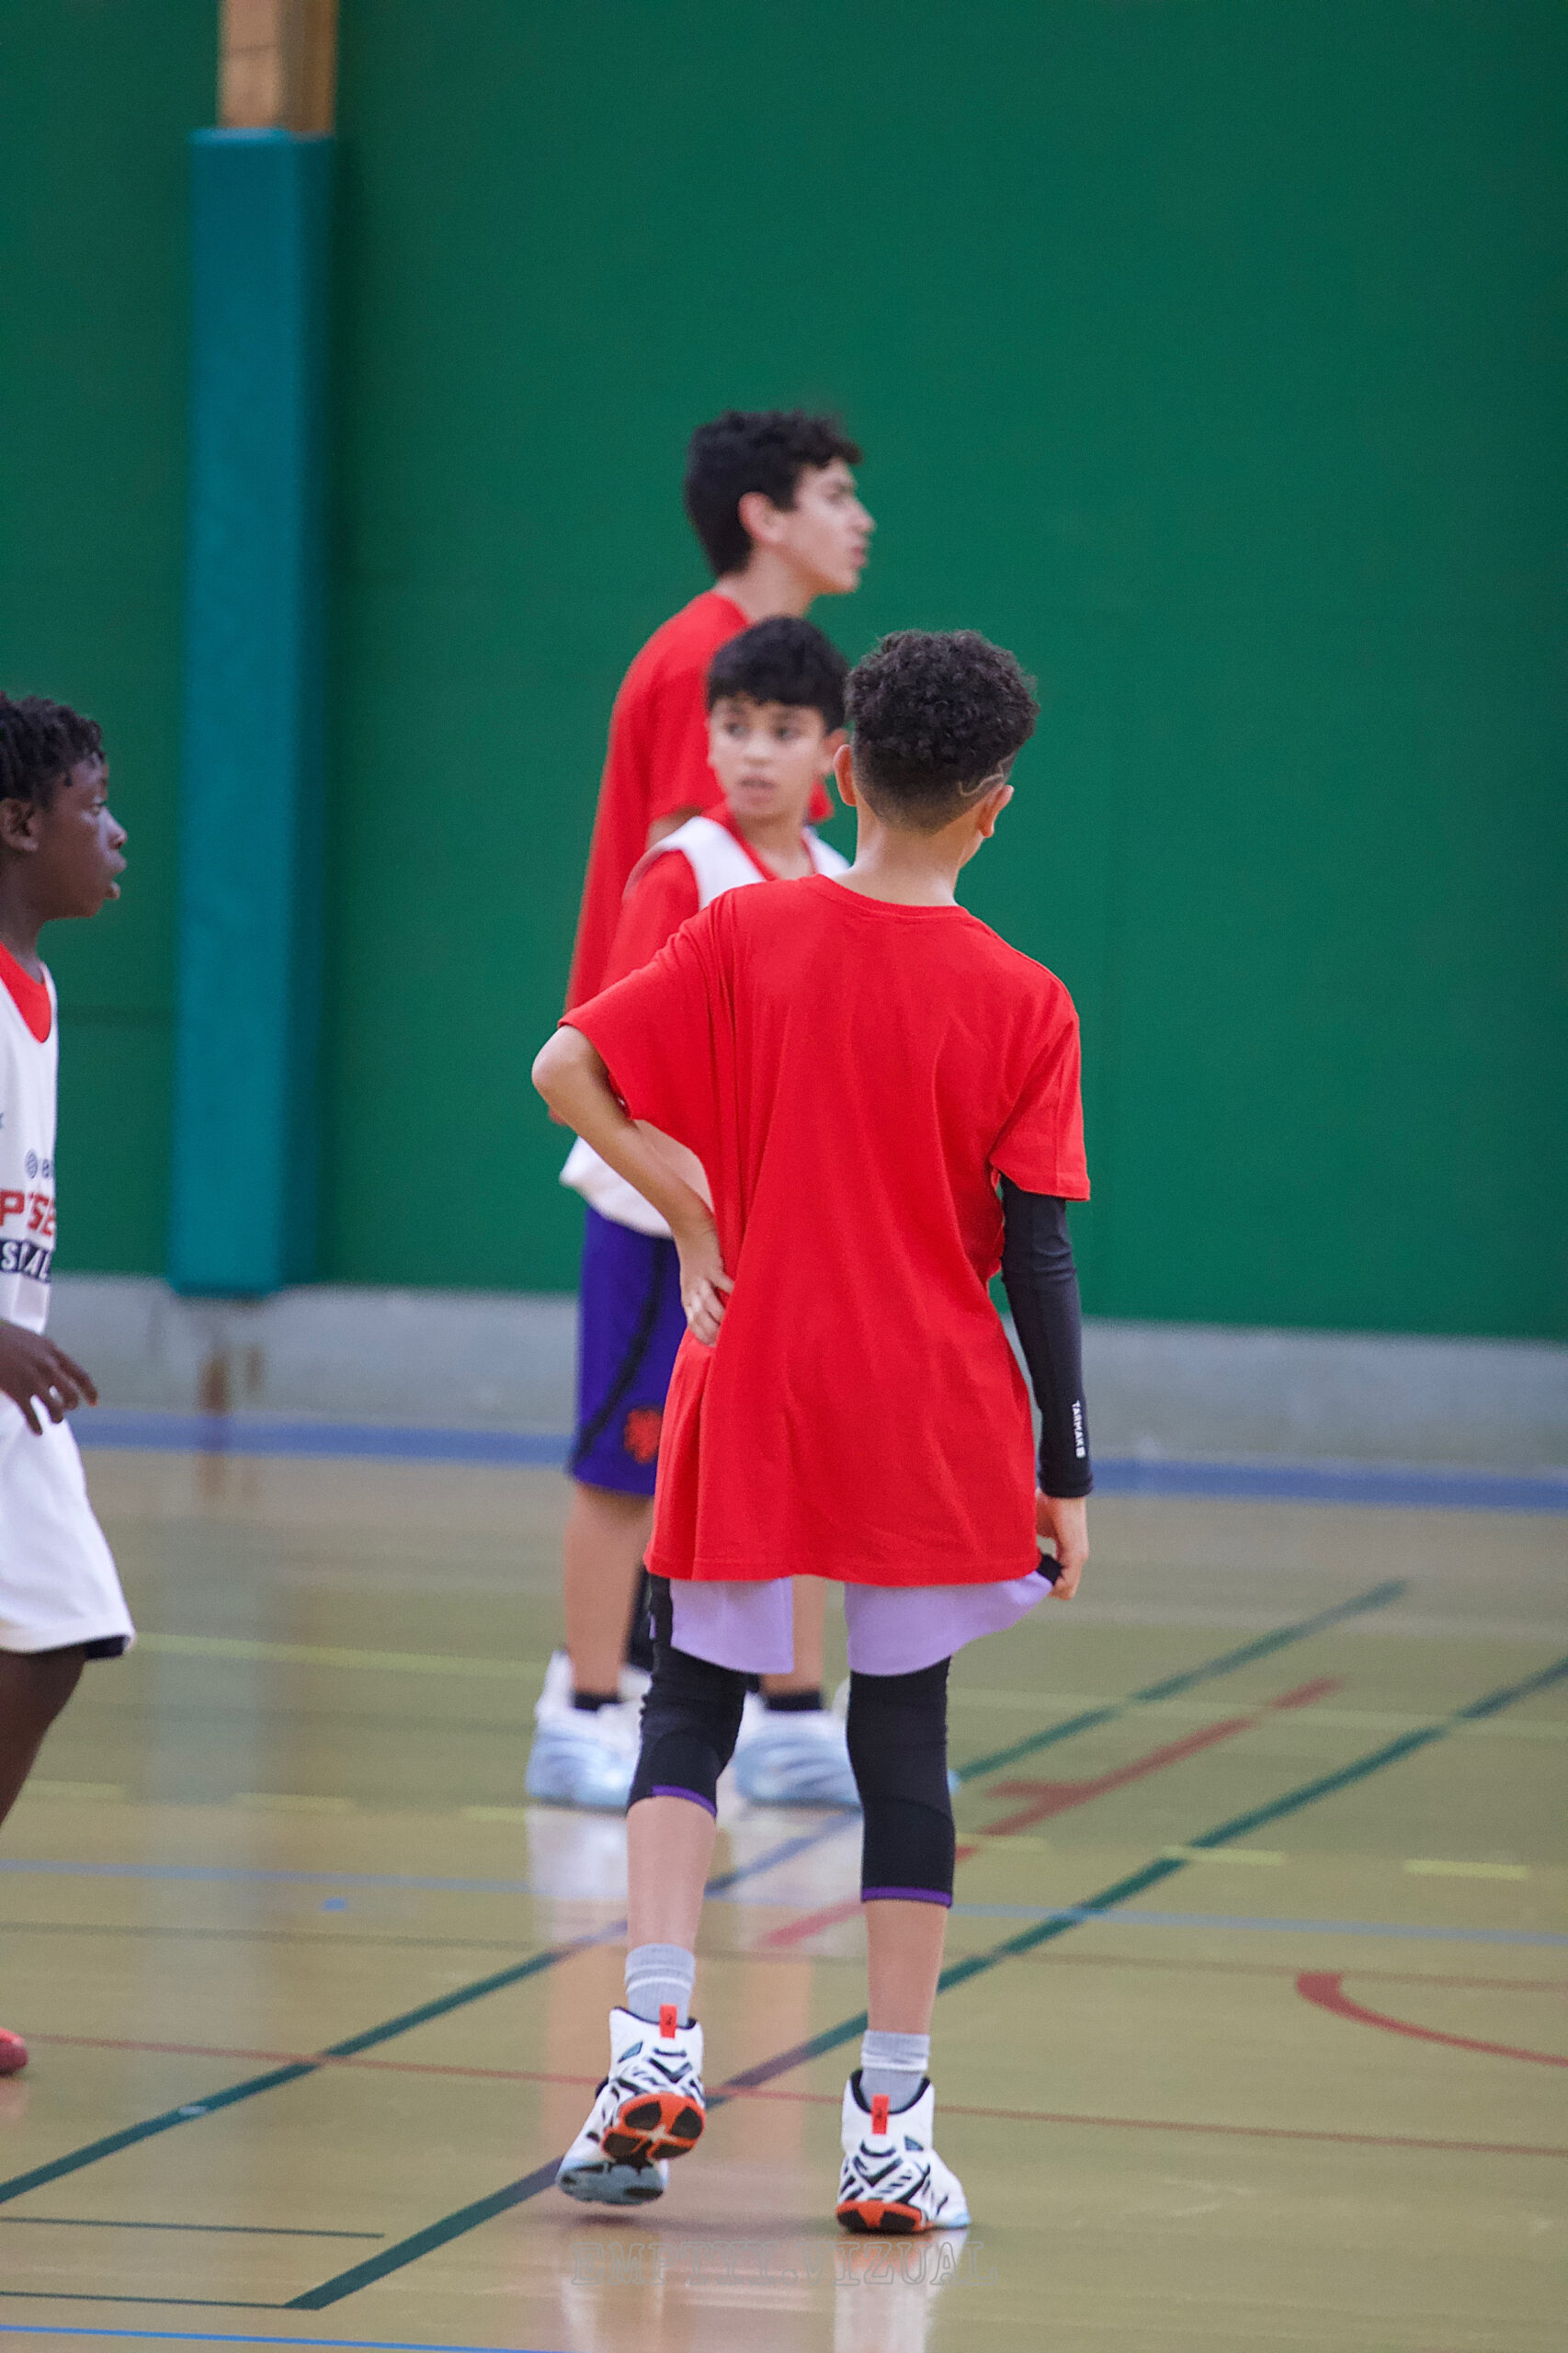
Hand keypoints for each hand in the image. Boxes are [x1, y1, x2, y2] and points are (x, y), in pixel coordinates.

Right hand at [0, 1320, 96, 1434]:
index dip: (90, 1392)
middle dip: (71, 1405)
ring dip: (57, 1418)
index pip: (80, 1376)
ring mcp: (33, 1379)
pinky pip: (31, 1415)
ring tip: (54, 1420)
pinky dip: (37, 1426)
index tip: (94, 1403)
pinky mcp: (17, 1390)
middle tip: (65, 1408)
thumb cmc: (8, 1339)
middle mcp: (47, 1367)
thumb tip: (58, 1371)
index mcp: (54, 1353)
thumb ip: (49, 1356)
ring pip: (55, 1408)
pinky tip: (38, 1431)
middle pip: (71, 1395)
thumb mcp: (35, 1342)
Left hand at [672, 1211, 733, 1345]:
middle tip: (731, 1342)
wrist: (688, 1224)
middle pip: (701, 1319)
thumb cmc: (696, 1252)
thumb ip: (704, 1295)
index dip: (705, 1337)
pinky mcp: (712, 1264)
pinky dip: (733, 1292)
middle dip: (714, 1332)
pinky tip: (744, 1299)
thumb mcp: (694, 1278)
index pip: (694, 1324)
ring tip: (737, 1326)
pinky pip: (723, 1282)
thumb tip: (719, 1312)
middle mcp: (693, 1290)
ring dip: (723, 1317)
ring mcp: (701, 1278)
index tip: (718, 1348)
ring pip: (710, 1304)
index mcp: (689, 1296)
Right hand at [1036, 1491, 1087, 1598]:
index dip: (1042, 1581)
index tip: (1028, 1570)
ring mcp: (1078, 1556)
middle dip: (1044, 1586)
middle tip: (1029, 1573)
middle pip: (1064, 1590)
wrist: (1059, 1485)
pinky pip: (1065, 1581)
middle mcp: (1075, 1558)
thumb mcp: (1033, 1528)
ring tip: (1032, 1569)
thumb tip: (1014, 1558)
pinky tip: (1036, 1563)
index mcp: (1067, 1553)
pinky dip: (1050, 1579)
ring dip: (1046, 1583)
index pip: (1059, 1581)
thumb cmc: (1045, 1501)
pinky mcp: (1076, 1553)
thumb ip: (1028, 1546)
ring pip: (1065, 1589)